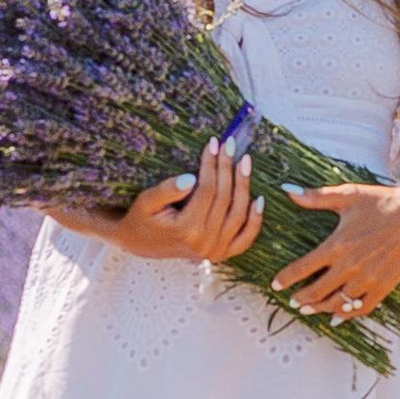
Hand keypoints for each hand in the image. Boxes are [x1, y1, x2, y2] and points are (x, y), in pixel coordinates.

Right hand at [82, 139, 262, 264]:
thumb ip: (167, 190)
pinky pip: (245, 239)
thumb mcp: (147, 201)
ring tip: (244, 162)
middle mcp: (204, 243)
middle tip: (230, 145)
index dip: (211, 165)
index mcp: (186, 230)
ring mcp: (215, 252)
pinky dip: (255, 220)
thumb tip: (191, 177)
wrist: (140, 243)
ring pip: (238, 214)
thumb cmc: (142, 218)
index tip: (213, 143)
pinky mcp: (221, 255)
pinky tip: (259, 199)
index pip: (207, 190)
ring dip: (244, 187)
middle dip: (227, 169)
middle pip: (224, 199)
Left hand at [269, 178, 399, 320]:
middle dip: (301, 298)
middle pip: (318, 291)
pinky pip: (361, 308)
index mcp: (338, 244)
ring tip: (309, 310)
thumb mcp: (348, 195)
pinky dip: (347, 315)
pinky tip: (337, 317)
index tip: (276, 284)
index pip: (303, 268)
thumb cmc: (381, 202)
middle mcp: (351, 266)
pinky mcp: (384, 286)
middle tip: (292, 301)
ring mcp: (368, 279)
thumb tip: (286, 189)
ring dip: (320, 308)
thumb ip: (316, 197)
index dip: (286, 278)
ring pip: (338, 303)